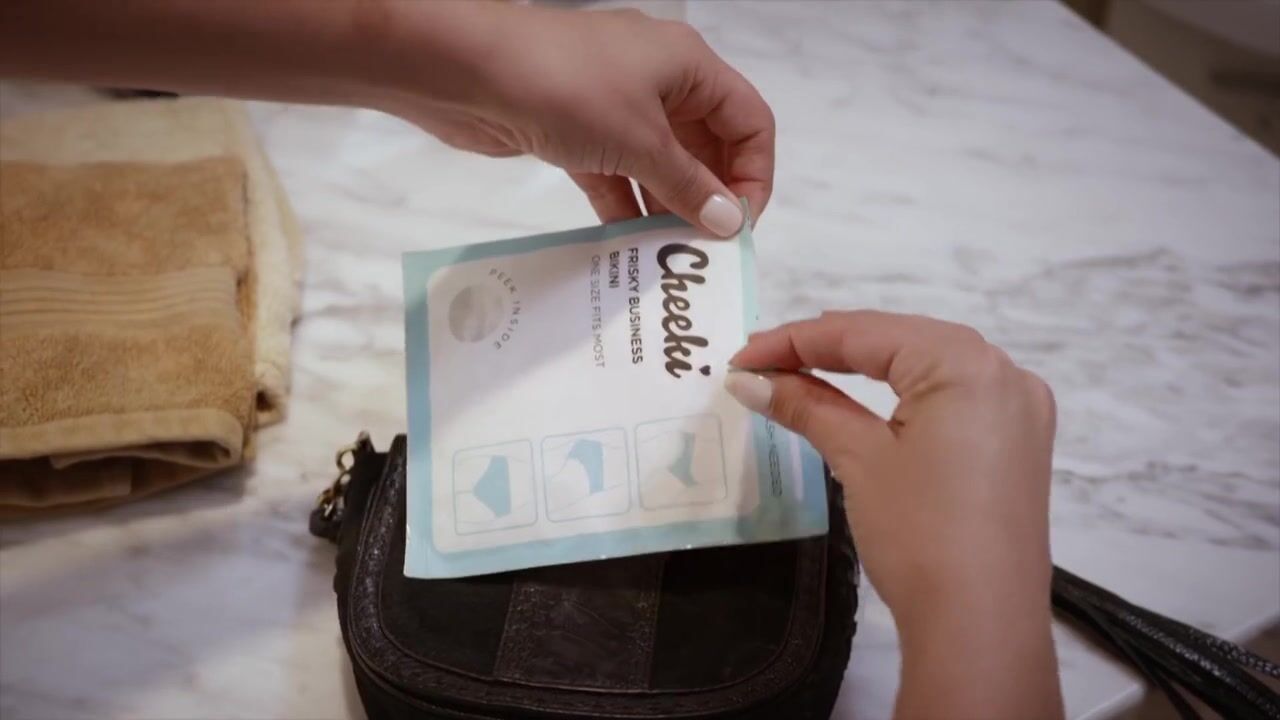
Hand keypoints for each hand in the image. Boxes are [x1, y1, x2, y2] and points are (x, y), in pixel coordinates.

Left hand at [385, 3, 773, 236]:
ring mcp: (614, 106)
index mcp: (688, 65)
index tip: (739, 225)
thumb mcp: (640, 140)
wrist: (465, 70)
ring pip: (659, 165)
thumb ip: (688, 185)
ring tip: (669, 257)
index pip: (749, 121)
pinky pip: (617, 175)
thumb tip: (731, 222)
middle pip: (707, 146)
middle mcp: (658, 81)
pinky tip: (629, 247)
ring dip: (667, 208)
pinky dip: (625, 208)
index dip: (754, 174)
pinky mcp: (576, 133)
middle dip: (710, 197)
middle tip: (706, 250)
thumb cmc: (564, 85)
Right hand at [725, 310, 1062, 719]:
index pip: (865, 333)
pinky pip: (951, 398)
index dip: (795, 340)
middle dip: (828, 350)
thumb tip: (750, 380)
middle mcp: (1004, 372)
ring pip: (925, 367)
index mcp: (967, 362)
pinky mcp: (1017, 444)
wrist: (980, 624)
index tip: (740, 357)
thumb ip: (806, 406)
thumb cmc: (920, 534)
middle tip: (763, 363)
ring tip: (799, 373)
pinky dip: (902, 396)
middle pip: (898, 341)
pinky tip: (863, 401)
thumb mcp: (859, 459)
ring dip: (863, 369)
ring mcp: (1018, 409)